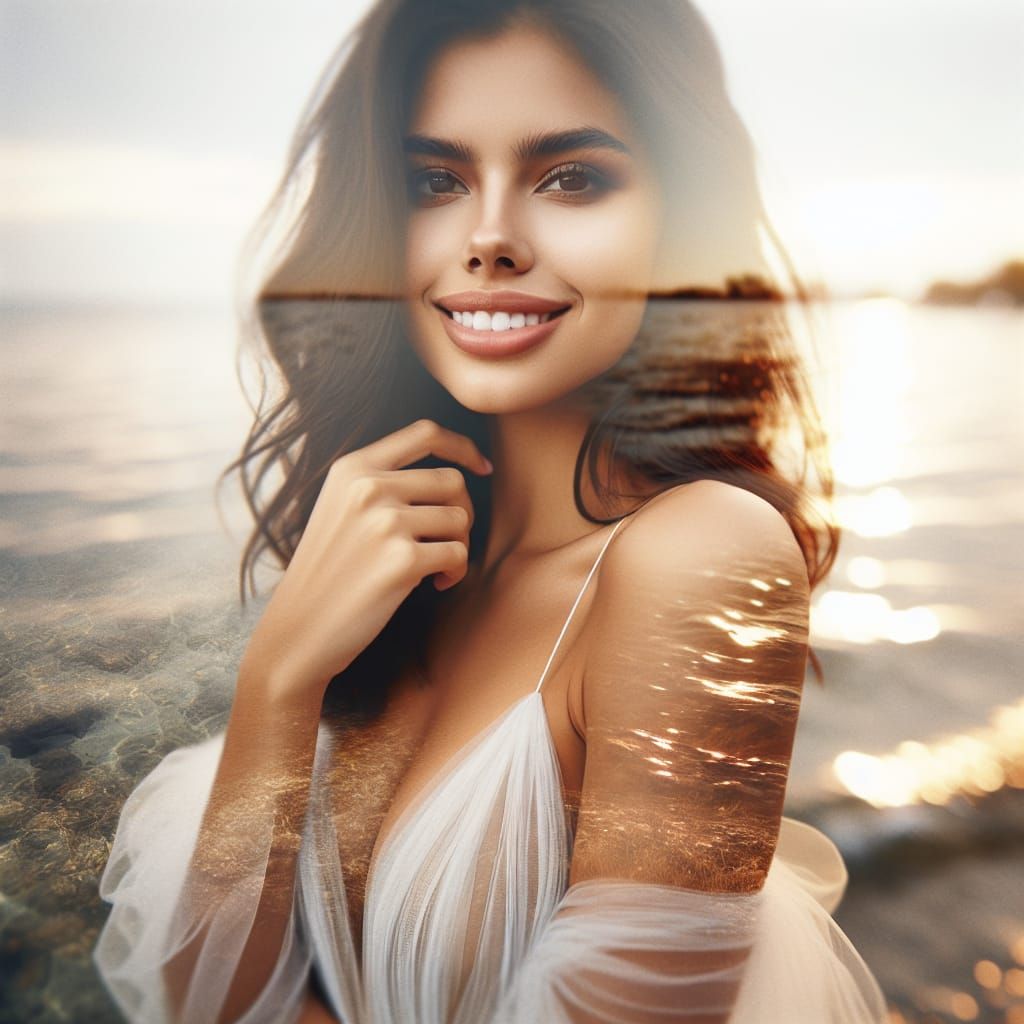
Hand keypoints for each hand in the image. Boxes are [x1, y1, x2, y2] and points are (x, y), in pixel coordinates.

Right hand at [240, 418, 491, 702]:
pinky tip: (435, 585)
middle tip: (448, 541)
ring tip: (436, 567)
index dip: (463, 447)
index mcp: (352, 467)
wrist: (298, 630)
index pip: (425, 433)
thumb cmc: (328, 573)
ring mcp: (385, 522)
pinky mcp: (402, 561)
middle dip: (463, 512)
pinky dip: (456, 572)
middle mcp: (368, 487)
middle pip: (452, 480)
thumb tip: (454, 473)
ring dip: (459, 545)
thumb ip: (381, 481)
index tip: (482, 467)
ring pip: (460, 518)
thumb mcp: (339, 508)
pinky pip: (458, 554)